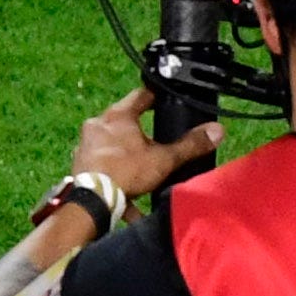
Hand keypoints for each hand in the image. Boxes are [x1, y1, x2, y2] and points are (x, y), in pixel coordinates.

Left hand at [72, 87, 222, 204]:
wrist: (92, 200)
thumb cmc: (125, 172)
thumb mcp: (165, 158)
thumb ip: (190, 145)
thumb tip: (216, 131)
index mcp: (119, 115)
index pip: (141, 95)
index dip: (156, 97)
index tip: (164, 100)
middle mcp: (98, 124)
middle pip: (124, 120)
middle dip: (140, 131)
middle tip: (155, 140)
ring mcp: (86, 143)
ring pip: (112, 142)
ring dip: (126, 153)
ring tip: (142, 169)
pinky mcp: (80, 162)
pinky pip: (102, 163)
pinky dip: (116, 173)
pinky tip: (128, 192)